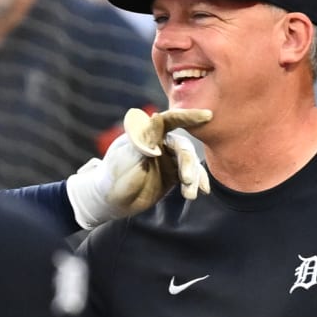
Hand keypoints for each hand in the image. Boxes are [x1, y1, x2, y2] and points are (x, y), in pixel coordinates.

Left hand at [65, 108, 212, 228]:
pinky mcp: (172, 175)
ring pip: (188, 163)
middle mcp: (159, 143)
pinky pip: (189, 175)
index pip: (171, 120)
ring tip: (189, 195)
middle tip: (186, 180)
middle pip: (182, 147)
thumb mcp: (128, 155)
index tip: (207, 115)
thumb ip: (145, 138)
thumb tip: (157, 116)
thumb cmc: (114, 174)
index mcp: (147, 133)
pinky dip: (197, 182)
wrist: (109, 200)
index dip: (189, 116)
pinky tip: (202, 191)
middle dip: (188, 163)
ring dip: (193, 177)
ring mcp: (167, 159)